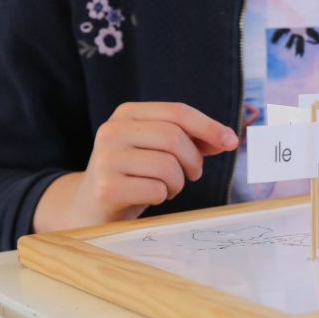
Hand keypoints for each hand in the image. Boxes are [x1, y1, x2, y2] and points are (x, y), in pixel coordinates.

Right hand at [32, 102, 238, 232]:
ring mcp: (106, 158)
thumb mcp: (158, 149)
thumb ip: (191, 139)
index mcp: (128, 113)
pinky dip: (163, 196)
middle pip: (174, 137)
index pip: (178, 112)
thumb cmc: (132, 174)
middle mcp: (113, 130)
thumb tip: (227, 138)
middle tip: (193, 174)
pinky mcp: (105, 188)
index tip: (232, 141)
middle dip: (193, 160)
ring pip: (167, 165)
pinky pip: (155, 189)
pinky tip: (151, 197)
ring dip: (178, 182)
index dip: (209, 126)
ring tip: (168, 187)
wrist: (86, 206)